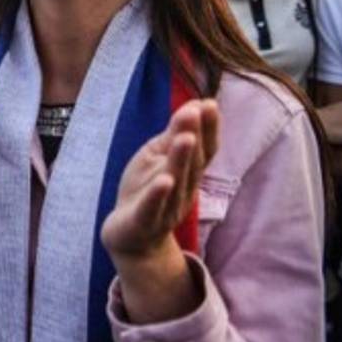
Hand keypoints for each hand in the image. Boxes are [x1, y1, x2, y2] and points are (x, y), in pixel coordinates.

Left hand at [102, 99, 218, 260]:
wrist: (130, 237)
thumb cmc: (147, 190)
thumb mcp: (159, 158)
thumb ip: (175, 134)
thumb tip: (197, 103)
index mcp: (187, 173)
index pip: (204, 149)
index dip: (209, 128)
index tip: (210, 103)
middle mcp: (183, 189)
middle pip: (192, 162)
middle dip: (196, 136)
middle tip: (197, 111)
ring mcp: (165, 207)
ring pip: (175, 182)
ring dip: (181, 160)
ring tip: (186, 137)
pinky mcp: (144, 221)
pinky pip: (152, 208)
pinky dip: (158, 194)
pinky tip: (164, 180)